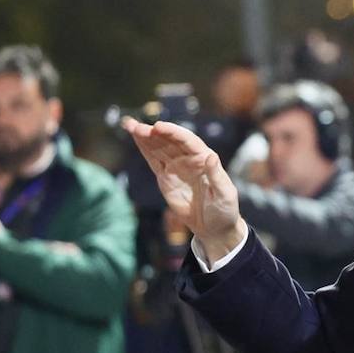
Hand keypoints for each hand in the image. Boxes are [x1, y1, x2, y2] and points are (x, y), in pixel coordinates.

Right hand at [123, 117, 245, 258]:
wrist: (214, 228)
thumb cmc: (224, 210)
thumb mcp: (224, 193)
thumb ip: (216, 175)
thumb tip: (211, 156)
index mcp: (204, 158)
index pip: (187, 141)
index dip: (172, 132)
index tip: (158, 127)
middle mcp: (189, 158)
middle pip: (169, 141)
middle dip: (153, 133)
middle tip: (137, 127)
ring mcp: (176, 167)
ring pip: (158, 148)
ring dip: (144, 137)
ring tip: (129, 125)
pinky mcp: (166, 178)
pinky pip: (153, 160)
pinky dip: (144, 149)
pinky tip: (135, 138)